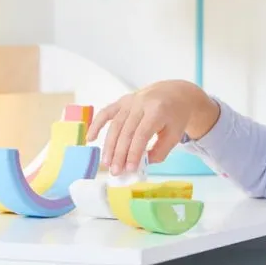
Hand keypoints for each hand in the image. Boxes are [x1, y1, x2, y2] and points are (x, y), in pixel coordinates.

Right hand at [85, 80, 218, 174]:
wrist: (175, 93)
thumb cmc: (175, 117)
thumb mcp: (174, 135)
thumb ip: (159, 151)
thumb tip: (140, 164)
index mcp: (157, 110)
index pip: (141, 134)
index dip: (133, 152)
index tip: (129, 169)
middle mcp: (141, 103)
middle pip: (126, 131)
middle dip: (119, 153)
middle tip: (115, 171)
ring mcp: (130, 101)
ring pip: (115, 125)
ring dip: (108, 145)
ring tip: (106, 163)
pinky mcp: (122, 101)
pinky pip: (106, 112)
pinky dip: (96, 124)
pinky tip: (91, 138)